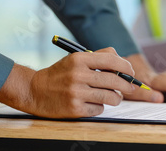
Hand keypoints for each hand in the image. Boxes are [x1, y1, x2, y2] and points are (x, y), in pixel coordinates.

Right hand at [0, 47, 136, 117]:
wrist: (34, 90)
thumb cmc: (60, 74)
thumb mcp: (77, 59)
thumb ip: (100, 57)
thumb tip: (124, 64)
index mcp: (79, 59)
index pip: (112, 60)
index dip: (126, 67)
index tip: (131, 72)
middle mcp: (78, 75)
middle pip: (114, 80)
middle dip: (127, 85)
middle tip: (130, 87)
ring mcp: (76, 93)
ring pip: (110, 97)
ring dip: (116, 98)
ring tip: (114, 97)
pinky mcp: (74, 109)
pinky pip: (99, 108)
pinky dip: (100, 106)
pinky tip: (93, 102)